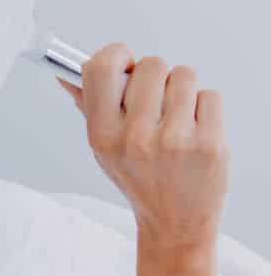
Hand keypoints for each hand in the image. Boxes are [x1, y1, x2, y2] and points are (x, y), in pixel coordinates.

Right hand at [58, 43, 229, 251]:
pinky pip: (210, 95)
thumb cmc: (139, 179)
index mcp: (103, 135)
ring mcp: (175, 141)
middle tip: (155, 98)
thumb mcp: (103, 148)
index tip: (125, 60)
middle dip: (156, 75)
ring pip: (184, 75)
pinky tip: (195, 128)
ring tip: (176, 116)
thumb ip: (88, 107)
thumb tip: (66, 73)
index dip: (116, 54)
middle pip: (151, 65)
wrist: (175, 222)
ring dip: (182, 89)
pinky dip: (205, 107)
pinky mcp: (210, 144)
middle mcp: (135, 138)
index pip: (100, 69)